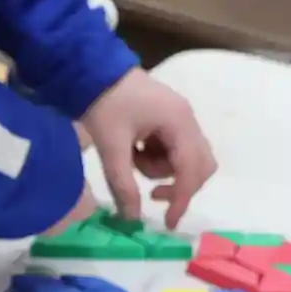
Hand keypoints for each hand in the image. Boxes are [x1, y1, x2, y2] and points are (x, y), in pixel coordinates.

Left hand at [77, 68, 215, 229]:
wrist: (91, 68)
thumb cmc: (103, 103)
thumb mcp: (111, 147)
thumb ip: (123, 184)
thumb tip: (132, 218)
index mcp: (179, 122)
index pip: (191, 169)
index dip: (182, 199)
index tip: (167, 222)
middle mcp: (187, 120)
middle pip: (200, 164)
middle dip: (177, 184)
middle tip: (151, 194)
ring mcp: (180, 118)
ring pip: (185, 159)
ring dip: (161, 169)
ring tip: (131, 158)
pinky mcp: (169, 119)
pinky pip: (173, 149)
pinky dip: (157, 157)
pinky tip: (134, 149)